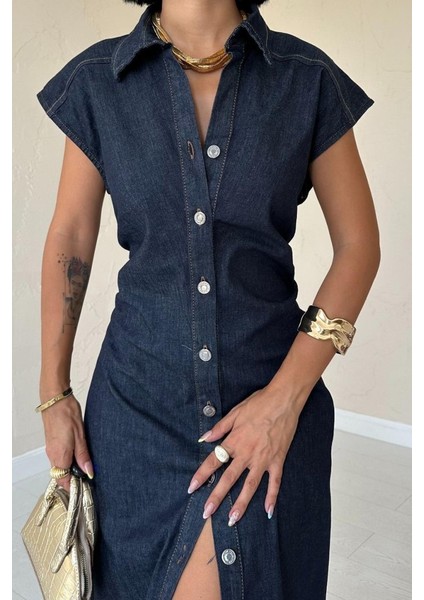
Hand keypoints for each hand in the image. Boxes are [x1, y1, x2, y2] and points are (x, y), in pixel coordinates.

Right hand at [41, 394, 93, 491]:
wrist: (55, 399)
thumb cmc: (67, 413)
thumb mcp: (80, 436)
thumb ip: (83, 456)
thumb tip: (89, 472)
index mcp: (59, 456)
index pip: (64, 481)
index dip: (74, 485)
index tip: (86, 484)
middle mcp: (52, 455)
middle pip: (61, 475)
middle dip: (74, 477)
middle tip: (88, 473)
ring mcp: (50, 449)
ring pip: (60, 466)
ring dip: (71, 468)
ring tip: (85, 462)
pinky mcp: (51, 443)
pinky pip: (58, 457)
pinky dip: (67, 459)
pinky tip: (78, 451)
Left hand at [187, 385, 302, 524]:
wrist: (283, 400)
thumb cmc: (259, 403)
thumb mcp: (235, 412)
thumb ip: (220, 428)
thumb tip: (204, 438)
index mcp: (235, 441)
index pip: (214, 461)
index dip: (201, 475)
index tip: (191, 487)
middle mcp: (247, 453)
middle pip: (229, 479)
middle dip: (216, 497)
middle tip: (207, 513)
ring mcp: (263, 459)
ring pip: (250, 486)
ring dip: (241, 503)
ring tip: (232, 518)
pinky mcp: (278, 460)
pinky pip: (274, 482)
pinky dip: (272, 497)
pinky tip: (268, 511)